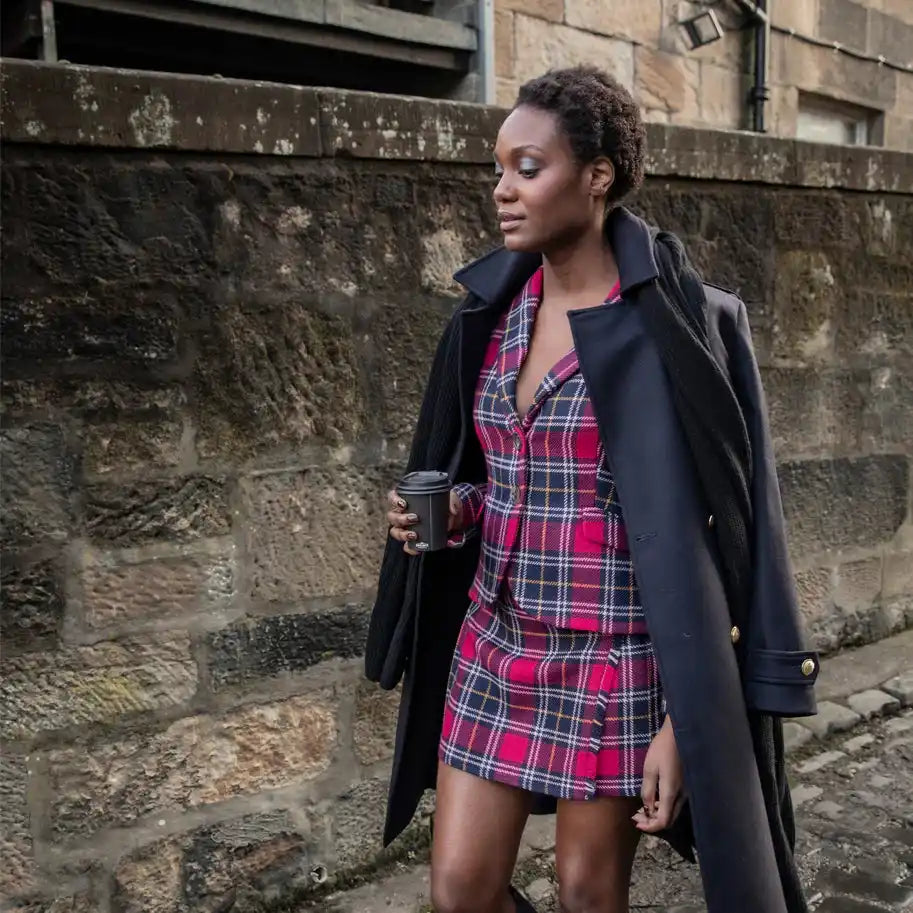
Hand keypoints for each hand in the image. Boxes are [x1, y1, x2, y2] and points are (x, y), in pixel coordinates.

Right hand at [386, 489, 463, 555]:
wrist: (454, 520)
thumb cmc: (447, 505)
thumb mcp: (451, 499)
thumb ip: (453, 501)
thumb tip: (452, 510)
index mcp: (408, 500)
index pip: (393, 497)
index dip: (394, 500)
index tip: (404, 504)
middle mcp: (403, 513)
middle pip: (392, 516)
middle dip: (400, 518)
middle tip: (414, 518)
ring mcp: (406, 527)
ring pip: (395, 531)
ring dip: (402, 534)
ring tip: (414, 535)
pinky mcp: (413, 540)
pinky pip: (406, 546)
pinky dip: (410, 548)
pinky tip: (417, 549)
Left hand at [633, 715, 684, 832]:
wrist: (679, 734)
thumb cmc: (662, 749)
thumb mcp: (649, 768)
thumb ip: (647, 791)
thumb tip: (647, 809)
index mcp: (671, 793)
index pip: (663, 820)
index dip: (650, 826)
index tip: (637, 823)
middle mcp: (682, 796)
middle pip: (669, 819)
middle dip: (653, 822)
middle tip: (637, 817)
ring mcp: (687, 791)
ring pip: (673, 812)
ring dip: (658, 814)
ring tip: (642, 808)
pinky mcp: (687, 786)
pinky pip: (675, 803)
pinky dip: (664, 806)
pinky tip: (654, 799)